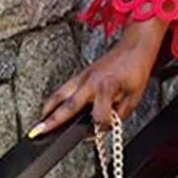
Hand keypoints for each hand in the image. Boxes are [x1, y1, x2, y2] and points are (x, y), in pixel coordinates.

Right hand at [27, 17, 168, 138]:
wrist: (135, 46)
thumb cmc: (136, 68)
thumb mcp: (136, 94)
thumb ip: (121, 112)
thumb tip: (109, 126)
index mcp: (107, 86)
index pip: (99, 114)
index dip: (103, 124)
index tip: (106, 126)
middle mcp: (91, 82)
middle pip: (69, 105)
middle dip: (54, 120)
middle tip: (40, 131)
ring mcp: (84, 77)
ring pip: (60, 94)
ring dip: (49, 108)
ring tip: (40, 123)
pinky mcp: (81, 74)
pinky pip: (64, 87)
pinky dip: (55, 98)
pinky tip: (50, 107)